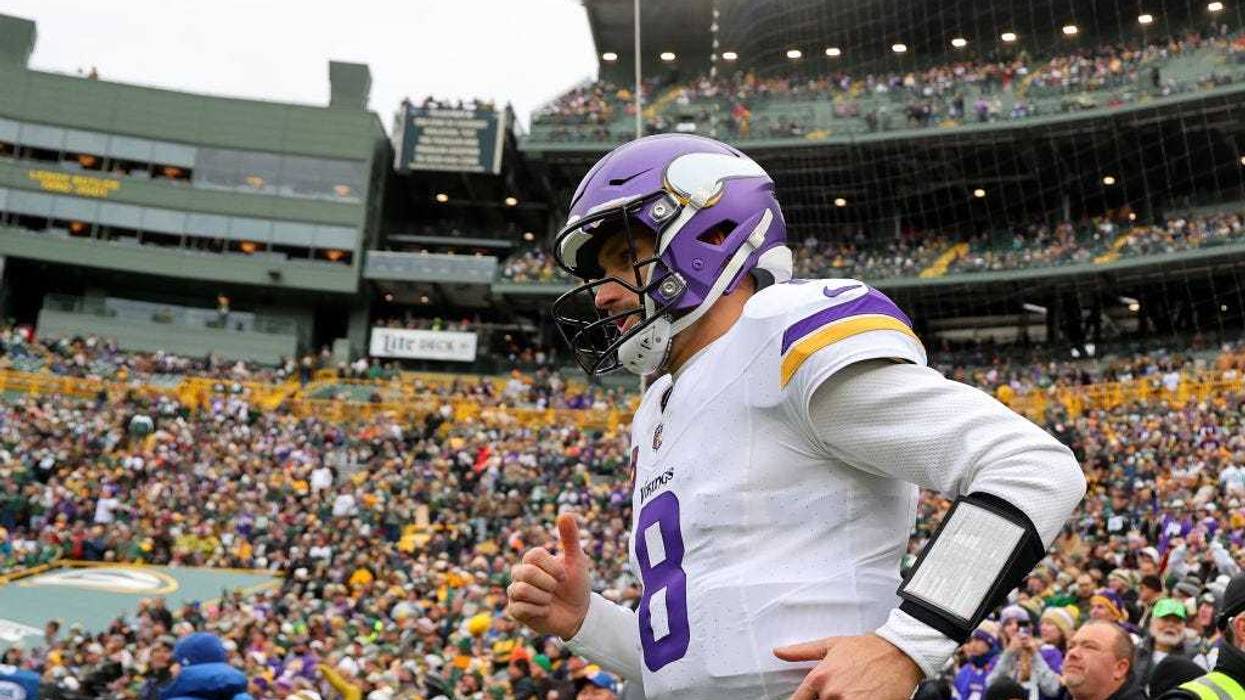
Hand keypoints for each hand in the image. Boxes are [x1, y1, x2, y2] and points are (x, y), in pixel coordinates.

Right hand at [505, 512, 590, 639]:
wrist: (579, 615)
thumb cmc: (577, 585)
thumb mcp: (577, 560)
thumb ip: (570, 538)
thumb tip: (565, 513)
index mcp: (533, 560)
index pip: (533, 555)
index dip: (552, 567)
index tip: (564, 576)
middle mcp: (521, 574)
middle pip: (526, 572)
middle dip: (548, 584)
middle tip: (556, 590)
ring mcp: (516, 593)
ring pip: (520, 590)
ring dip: (543, 598)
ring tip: (550, 601)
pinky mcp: (515, 611)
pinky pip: (519, 608)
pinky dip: (539, 611)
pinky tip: (545, 612)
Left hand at [773, 633, 921, 699]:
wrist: (898, 652)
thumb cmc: (867, 648)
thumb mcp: (831, 645)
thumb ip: (802, 652)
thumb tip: (779, 652)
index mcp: (819, 677)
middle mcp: (831, 693)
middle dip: (826, 699)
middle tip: (841, 690)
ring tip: (853, 690)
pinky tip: (861, 696)